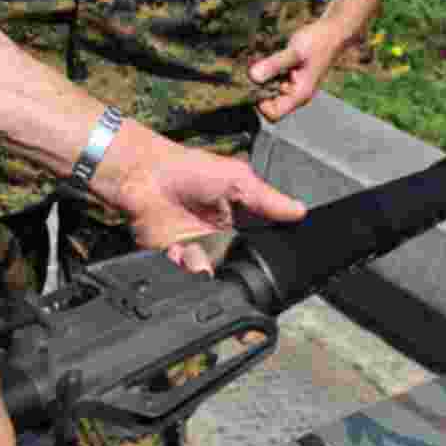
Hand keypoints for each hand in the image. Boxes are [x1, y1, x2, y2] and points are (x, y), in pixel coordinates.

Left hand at [115, 135, 305, 265]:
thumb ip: (267, 199)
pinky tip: (180, 250)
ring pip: (214, 276)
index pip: (262, 246)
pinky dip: (185, 266)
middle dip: (238, 270)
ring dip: (206, 267)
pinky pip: (187, 275)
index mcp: (241, 221)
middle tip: (227, 254)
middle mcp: (222, 240)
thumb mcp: (237, 179)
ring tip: (197, 251)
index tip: (273, 262)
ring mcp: (200, 251)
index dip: (269, 257)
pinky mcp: (177, 260)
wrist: (145, 174)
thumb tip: (301, 211)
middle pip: (240, 268)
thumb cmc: (190, 168)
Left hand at [248, 17, 350, 122]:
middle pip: (269, 103)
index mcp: (300, 95)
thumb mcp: (294, 52)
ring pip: (269, 90)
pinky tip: (264, 58)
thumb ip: (274, 65)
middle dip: (259, 88)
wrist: (331, 32)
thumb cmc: (317, 42)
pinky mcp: (290, 75)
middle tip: (253, 68)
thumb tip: (252, 77)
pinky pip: (273, 79)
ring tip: (259, 61)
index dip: (260, 103)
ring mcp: (293, 85)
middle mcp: (296, 94)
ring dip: (261, 78)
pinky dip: (266, 71)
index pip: (273, 114)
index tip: (254, 83)